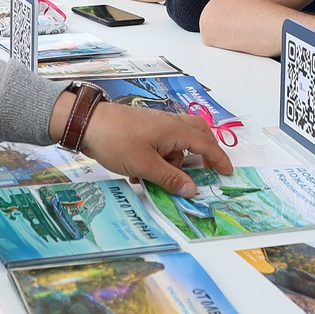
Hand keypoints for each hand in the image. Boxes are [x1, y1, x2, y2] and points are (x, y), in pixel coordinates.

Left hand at [60, 95, 233, 196]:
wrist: (86, 124)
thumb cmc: (117, 141)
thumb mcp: (145, 165)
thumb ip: (169, 178)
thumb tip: (192, 189)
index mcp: (175, 130)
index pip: (206, 144)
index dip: (218, 159)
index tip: (227, 172)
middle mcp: (169, 124)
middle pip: (197, 134)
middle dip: (203, 152)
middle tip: (204, 169)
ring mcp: (155, 125)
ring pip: (176, 143)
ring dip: (173, 162)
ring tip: (155, 180)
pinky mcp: (142, 129)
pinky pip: (159, 145)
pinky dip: (158, 159)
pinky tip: (140, 175)